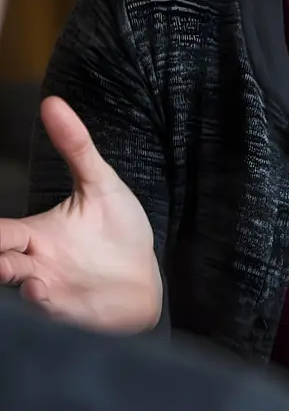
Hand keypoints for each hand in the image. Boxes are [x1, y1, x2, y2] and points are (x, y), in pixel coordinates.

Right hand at [0, 97, 161, 331]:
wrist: (147, 277)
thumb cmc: (119, 231)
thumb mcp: (101, 183)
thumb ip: (76, 146)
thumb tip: (52, 102)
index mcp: (36, 235)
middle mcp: (36, 265)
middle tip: (0, 252)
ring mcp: (50, 291)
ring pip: (15, 286)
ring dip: (11, 276)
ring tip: (12, 268)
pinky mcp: (69, 313)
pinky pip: (44, 312)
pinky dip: (38, 303)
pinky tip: (40, 289)